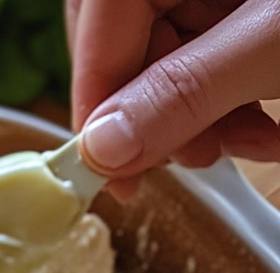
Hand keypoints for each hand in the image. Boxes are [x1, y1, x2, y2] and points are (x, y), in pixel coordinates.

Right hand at [66, 0, 279, 187]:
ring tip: (249, 141)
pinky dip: (227, 99)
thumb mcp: (271, 41)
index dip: (95, 104)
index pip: (97, 23)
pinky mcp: (234, 3)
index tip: (106, 171)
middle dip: (159, 114)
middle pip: (126, 45)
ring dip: (202, 118)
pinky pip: (205, 54)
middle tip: (196, 154)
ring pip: (166, 60)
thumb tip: (102, 148)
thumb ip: (184, 89)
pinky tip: (259, 125)